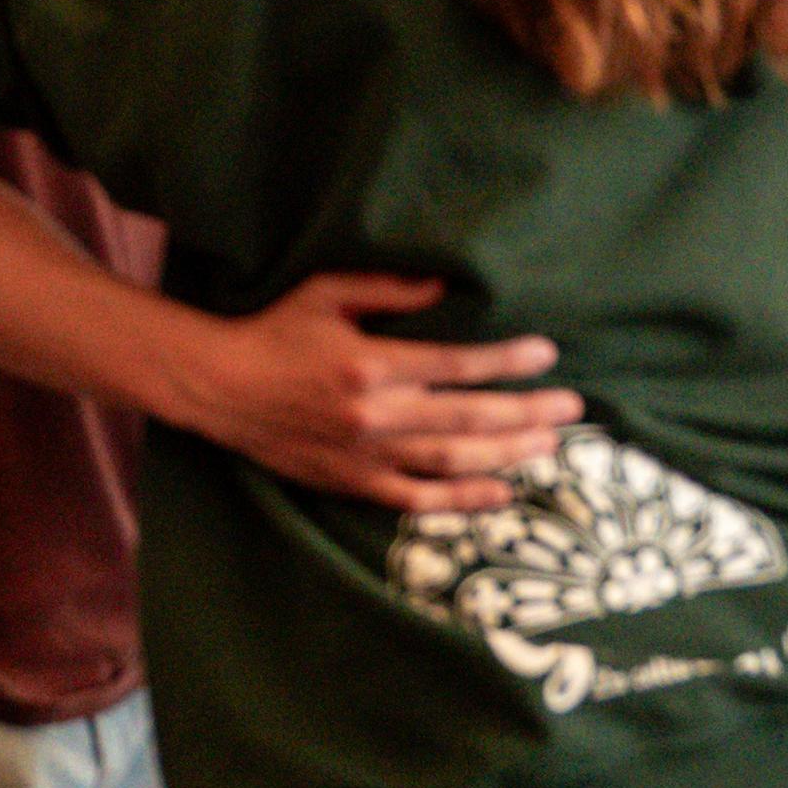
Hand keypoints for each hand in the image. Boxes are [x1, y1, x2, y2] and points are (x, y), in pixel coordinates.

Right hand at [162, 273, 582, 518]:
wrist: (217, 387)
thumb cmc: (272, 331)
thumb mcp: (324, 292)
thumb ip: (388, 289)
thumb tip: (446, 287)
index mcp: (369, 363)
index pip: (456, 364)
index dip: (506, 359)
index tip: (545, 352)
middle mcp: (373, 414)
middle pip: (468, 416)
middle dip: (526, 411)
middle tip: (570, 407)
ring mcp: (364, 454)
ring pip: (452, 460)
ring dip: (507, 453)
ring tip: (549, 444)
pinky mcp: (351, 481)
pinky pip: (416, 499)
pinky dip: (462, 499)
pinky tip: (500, 492)